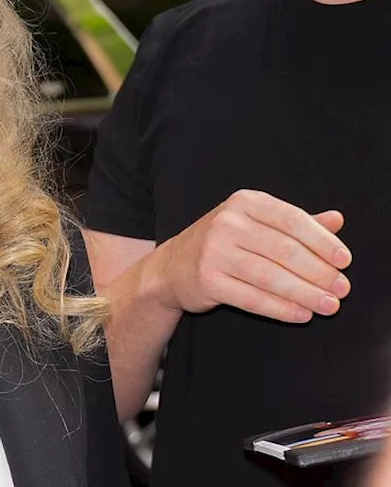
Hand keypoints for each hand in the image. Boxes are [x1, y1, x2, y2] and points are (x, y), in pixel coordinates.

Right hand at [147, 189, 351, 322]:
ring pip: (271, 276)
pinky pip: (252, 298)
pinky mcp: (208, 281)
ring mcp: (214, 252)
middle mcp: (226, 223)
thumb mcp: (256, 223)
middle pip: (284, 250)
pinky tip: (301, 314)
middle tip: (342, 288)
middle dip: (319, 272)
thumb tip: (337, 221)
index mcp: (244, 202)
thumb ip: (295, 222)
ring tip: (329, 305)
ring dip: (306, 293)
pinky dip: (281, 309)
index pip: (292, 219)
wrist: (172, 267)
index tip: (345, 261)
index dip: (322, 241)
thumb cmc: (223, 243)